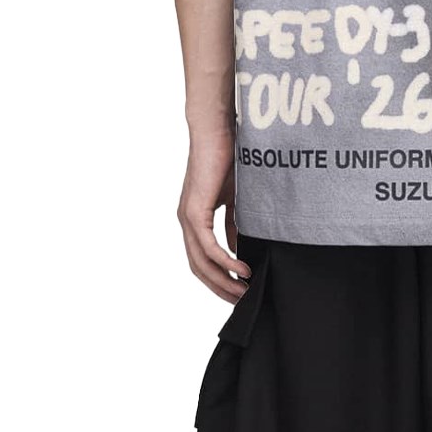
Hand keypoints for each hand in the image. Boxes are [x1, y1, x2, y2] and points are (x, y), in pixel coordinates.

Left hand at [179, 131, 249, 302]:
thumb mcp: (236, 199)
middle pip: (198, 268)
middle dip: (220, 288)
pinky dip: (225, 261)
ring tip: (244, 292)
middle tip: (242, 301)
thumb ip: (236, 225)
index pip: (202, 259)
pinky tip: (242, 270)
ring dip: (222, 280)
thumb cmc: (229, 157)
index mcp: (195, 218)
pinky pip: (208, 246)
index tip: (238, 292)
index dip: (219, 279)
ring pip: (201, 262)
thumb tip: (242, 250)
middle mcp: (186, 221)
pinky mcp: (194, 210)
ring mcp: (188, 217)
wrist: (218, 129)